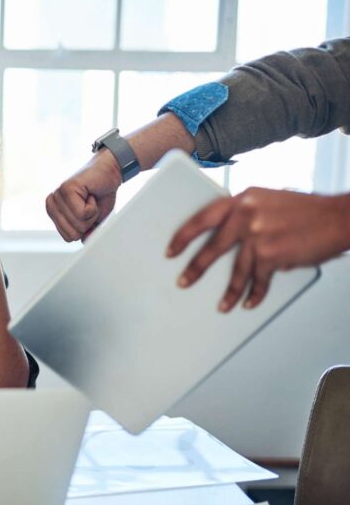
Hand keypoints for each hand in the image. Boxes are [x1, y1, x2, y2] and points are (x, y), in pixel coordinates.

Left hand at [46, 151, 121, 240]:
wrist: (110, 173)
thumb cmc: (100, 194)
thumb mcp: (94, 220)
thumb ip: (86, 233)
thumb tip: (85, 242)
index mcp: (54, 212)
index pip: (67, 237)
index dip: (84, 229)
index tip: (87, 213)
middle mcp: (52, 204)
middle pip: (71, 233)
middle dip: (88, 223)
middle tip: (90, 205)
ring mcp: (57, 196)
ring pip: (77, 223)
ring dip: (91, 214)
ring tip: (90, 198)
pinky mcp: (66, 189)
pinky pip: (81, 213)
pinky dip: (92, 207)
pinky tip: (90, 194)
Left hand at [168, 188, 349, 310]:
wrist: (340, 217)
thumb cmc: (308, 210)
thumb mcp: (269, 201)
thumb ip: (246, 213)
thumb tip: (226, 235)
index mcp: (243, 198)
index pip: (203, 217)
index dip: (184, 235)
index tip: (172, 249)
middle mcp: (247, 215)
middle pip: (213, 246)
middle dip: (195, 267)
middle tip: (183, 281)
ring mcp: (259, 235)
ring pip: (236, 270)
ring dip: (229, 291)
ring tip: (222, 305)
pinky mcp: (273, 255)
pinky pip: (258, 280)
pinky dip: (254, 293)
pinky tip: (248, 302)